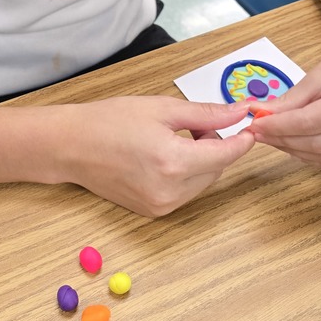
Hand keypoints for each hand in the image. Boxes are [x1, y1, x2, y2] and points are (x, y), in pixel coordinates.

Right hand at [61, 96, 254, 216]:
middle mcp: (170, 191)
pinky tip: (165, 156)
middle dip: (217, 146)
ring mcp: (161, 205)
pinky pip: (185, 192)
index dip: (241, 139)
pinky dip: (186, 174)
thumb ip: (206, 113)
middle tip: (197, 124)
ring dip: (202, 161)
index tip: (250, 124)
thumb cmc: (110, 120)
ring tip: (177, 138)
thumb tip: (240, 111)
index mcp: (174, 162)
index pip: (225, 155)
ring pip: (203, 183)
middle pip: (216, 170)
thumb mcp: (161, 108)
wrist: (71, 145)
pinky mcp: (152, 211)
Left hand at [249, 23, 320, 166]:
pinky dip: (319, 153)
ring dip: (297, 150)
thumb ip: (295, 98)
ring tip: (274, 137)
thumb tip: (262, 115)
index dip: (278, 127)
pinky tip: (299, 143)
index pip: (310, 124)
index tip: (254, 124)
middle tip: (258, 132)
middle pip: (318, 145)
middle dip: (283, 140)